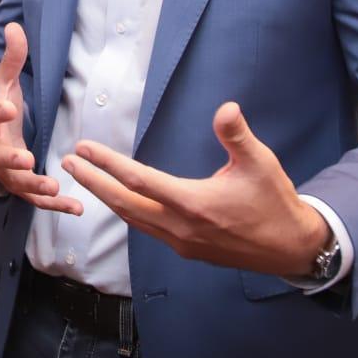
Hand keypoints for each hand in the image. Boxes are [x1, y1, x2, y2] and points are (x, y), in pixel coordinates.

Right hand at [0, 23, 81, 214]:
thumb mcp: (3, 83)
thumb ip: (12, 58)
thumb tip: (14, 26)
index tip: (9, 107)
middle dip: (12, 159)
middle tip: (25, 159)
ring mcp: (6, 171)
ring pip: (18, 182)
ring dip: (35, 186)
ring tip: (54, 187)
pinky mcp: (21, 186)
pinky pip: (36, 198)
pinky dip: (55, 206)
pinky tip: (76, 207)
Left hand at [61, 102, 327, 275]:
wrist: (290, 246)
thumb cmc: (274, 201)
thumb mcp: (260, 162)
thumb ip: (237, 135)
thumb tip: (225, 108)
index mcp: (194, 203)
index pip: (139, 180)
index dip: (108, 163)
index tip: (84, 148)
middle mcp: (181, 226)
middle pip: (124, 203)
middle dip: (93, 182)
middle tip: (67, 162)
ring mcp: (181, 242)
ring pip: (133, 218)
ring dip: (106, 197)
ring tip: (84, 178)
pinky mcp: (187, 249)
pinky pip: (146, 229)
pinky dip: (127, 212)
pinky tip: (120, 200)